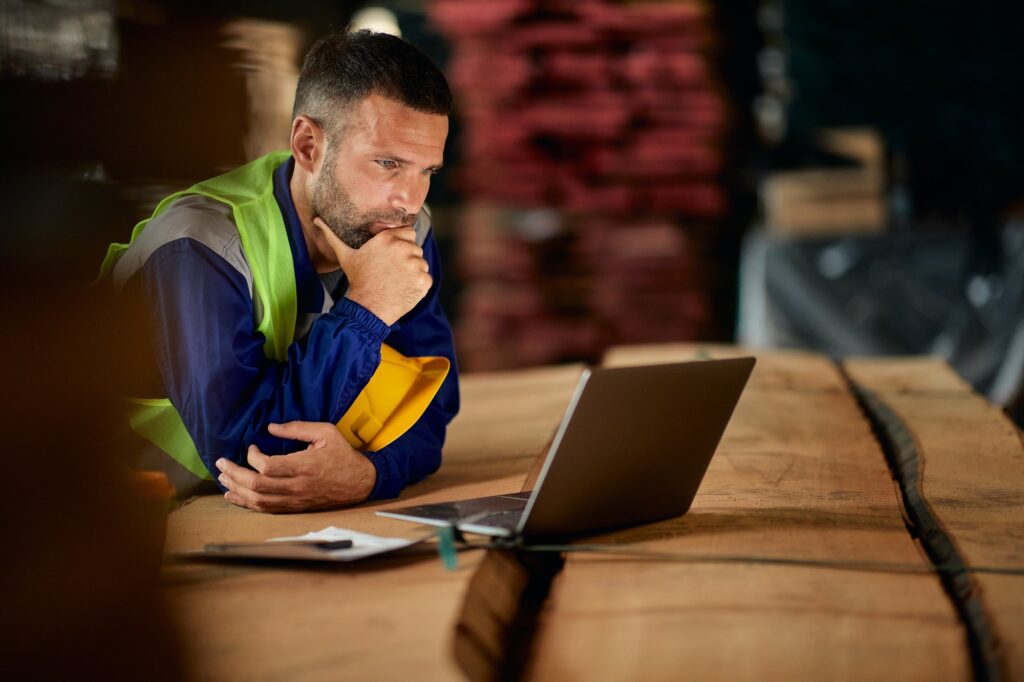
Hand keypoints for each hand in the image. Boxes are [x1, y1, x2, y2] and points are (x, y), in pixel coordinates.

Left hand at [216, 421, 376, 512]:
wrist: (359, 482)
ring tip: (223, 477)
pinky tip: (233, 496)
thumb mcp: (326, 432)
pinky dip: (246, 503)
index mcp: (305, 466)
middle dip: (234, 473)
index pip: (268, 466)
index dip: (252, 457)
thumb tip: (271, 427)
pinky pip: (265, 509)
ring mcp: (295, 500)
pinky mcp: (294, 508)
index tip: (251, 447)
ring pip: (258, 500)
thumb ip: (297, 428)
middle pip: (257, 485)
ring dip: (236, 489)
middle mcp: (298, 486)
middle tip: (221, 462)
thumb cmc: (343, 455)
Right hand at [314, 217, 431, 324]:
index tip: (393, 254)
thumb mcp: (346, 256)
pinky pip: (426, 278)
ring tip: (396, 281)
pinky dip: (418, 285)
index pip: (408, 231)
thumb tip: (316, 219)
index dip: (401, 242)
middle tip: (392, 270)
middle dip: (407, 257)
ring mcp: (416, 265)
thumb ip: (333, 236)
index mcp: (389, 238)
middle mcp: (405, 249)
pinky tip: (403, 289)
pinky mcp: (423, 281)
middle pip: (415, 247)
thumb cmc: (357, 280)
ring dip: (413, 271)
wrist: (368, 308)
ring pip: (421, 263)